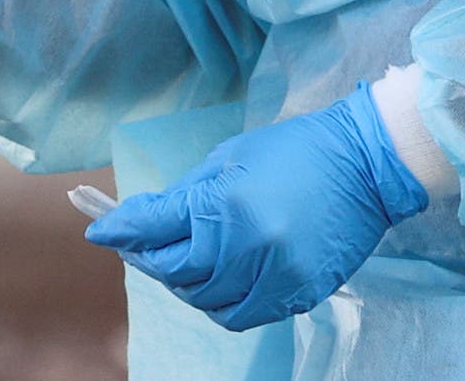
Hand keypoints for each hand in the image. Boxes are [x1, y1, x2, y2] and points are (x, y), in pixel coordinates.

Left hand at [83, 84, 427, 330]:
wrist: (364, 165)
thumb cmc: (294, 151)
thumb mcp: (228, 159)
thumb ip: (185, 196)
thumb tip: (144, 219)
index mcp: (227, 206)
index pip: (156, 228)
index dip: (122, 230)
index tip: (99, 229)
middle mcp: (249, 248)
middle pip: (176, 272)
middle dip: (149, 257)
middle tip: (138, 244)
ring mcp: (277, 277)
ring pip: (207, 302)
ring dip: (184, 284)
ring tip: (179, 261)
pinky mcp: (299, 294)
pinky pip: (243, 314)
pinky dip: (220, 301)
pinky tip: (216, 278)